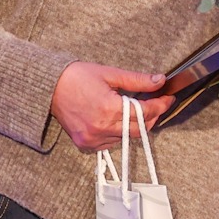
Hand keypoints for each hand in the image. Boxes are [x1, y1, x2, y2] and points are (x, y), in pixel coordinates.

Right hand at [52, 62, 174, 152]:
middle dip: (153, 116)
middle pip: (140, 129)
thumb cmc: (77, 77)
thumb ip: (137, 80)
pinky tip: (120, 121)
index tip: (169, 97)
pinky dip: (121, 134)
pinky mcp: (86, 145)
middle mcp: (102, 128)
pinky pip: (112, 143)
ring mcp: (93, 139)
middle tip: (158, 103)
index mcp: (109, 108)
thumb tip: (160, 80)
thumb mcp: (110, 74)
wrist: (49, 88)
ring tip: (140, 110)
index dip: (161, 104)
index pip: (145, 112)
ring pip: (127, 138)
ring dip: (137, 126)